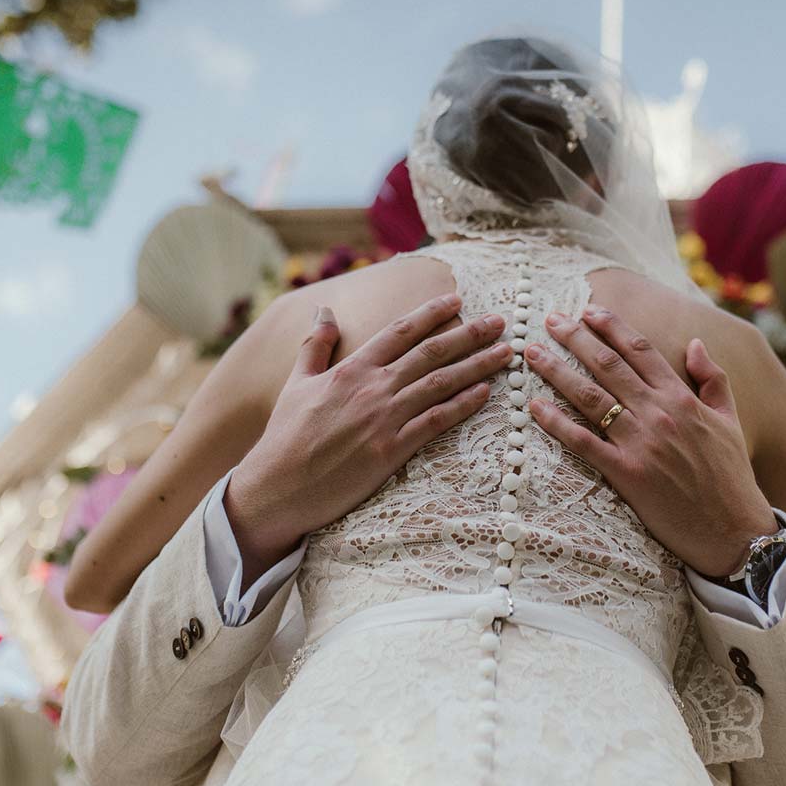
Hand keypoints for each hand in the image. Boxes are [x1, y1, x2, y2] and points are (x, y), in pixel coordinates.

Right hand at [228, 294, 512, 565]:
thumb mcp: (297, 382)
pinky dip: (463, 405)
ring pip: (441, 383)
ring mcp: (385, 419)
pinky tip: (486, 392)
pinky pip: (436, 422)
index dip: (431, 313)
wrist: (279, 486)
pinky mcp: (392, 450)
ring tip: (506, 351)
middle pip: (431, 352)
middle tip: (500, 320)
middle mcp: (373, 388)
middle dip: (469, 334)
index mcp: (352, 368)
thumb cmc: (286, 436)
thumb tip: (324, 310)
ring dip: (478, 365)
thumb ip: (315, 344)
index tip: (458, 299)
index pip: (400, 331)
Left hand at [523, 305, 778, 578]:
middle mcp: (658, 413)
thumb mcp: (730, 420)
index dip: (612, 327)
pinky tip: (534, 407)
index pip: (640, 351)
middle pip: (608, 365)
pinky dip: (557, 423)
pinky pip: (583, 443)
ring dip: (557, 371)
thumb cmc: (731, 476)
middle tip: (550, 319)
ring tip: (532, 353)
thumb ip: (712, 379)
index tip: (589, 311)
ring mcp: (640, 443)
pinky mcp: (626, 474)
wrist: (733, 530)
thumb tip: (695, 343)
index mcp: (682, 398)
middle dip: (576, 338)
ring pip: (590, 397)